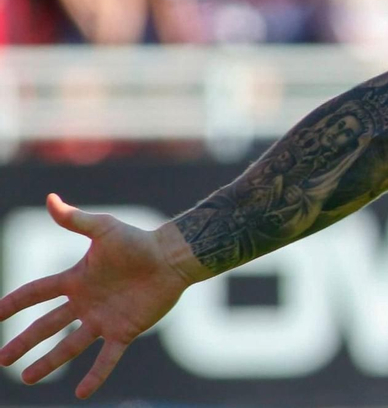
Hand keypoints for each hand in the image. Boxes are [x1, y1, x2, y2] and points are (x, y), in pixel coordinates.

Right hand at [0, 194, 194, 397]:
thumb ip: (76, 220)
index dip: (14, 303)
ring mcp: (104, 319)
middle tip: (1, 359)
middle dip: (23, 342)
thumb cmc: (138, 241)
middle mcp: (86, 303)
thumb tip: (50, 198)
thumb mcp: (104, 229)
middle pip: (46, 326)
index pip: (37, 293)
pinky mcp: (125, 331)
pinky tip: (82, 394)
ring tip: (27, 377)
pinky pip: (107, 358)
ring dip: (49, 362)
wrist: (172, 257)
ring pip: (70, 346)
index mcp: (76, 280)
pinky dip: (96, 375)